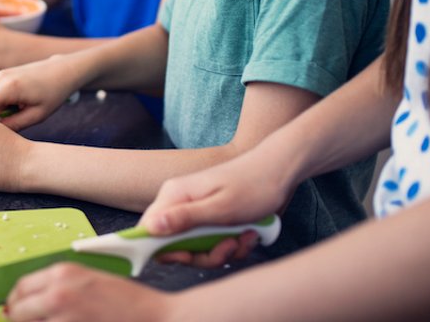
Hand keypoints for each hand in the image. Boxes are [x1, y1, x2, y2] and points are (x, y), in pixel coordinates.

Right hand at [0, 53, 87, 130]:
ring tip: (23, 106)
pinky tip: (22, 100)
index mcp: (10, 87)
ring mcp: (2, 73)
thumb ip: (14, 125)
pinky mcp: (4, 73)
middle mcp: (2, 77)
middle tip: (17, 116)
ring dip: (2, 107)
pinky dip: (5, 100)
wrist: (63, 71)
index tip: (4, 122)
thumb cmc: (53, 94)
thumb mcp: (37, 115)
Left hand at [4, 263, 168, 321]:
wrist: (156, 319)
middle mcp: (58, 294)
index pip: (21, 288)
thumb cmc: (129, 303)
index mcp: (62, 273)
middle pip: (18, 311)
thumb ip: (59, 289)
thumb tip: (31, 303)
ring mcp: (64, 318)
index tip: (16, 310)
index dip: (16, 303)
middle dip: (21, 319)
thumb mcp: (89, 282)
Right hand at [137, 149, 289, 267]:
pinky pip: (213, 245)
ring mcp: (197, 214)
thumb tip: (149, 228)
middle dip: (203, 255)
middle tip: (229, 246)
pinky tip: (250, 234)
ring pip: (196, 250)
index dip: (163, 250)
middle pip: (174, 246)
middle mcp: (181, 204)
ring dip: (223, 251)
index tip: (188, 257)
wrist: (281, 172)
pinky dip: (233, 246)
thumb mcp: (220, 208)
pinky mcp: (212, 221)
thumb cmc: (253, 186)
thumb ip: (184, 219)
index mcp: (175, 195)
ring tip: (245, 237)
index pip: (148, 230)